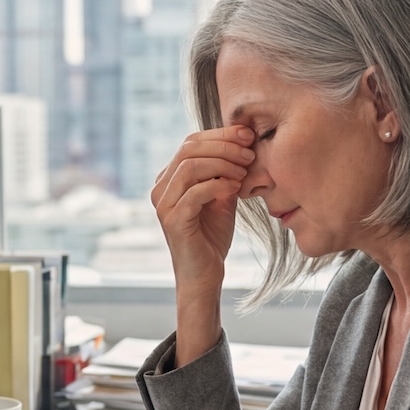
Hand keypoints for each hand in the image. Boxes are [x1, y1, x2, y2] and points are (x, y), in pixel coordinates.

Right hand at [150, 125, 256, 294]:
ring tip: (244, 172)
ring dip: (222, 164)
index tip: (248, 136)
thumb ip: (225, 172)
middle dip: (224, 146)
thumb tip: (242, 142)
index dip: (220, 135)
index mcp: (169, 179)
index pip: (191, 142)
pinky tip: (235, 189)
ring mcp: (164, 204)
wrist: (205, 274)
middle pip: (188, 149)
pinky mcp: (173, 220)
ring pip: (189, 166)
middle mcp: (160, 188)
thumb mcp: (222, 197)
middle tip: (249, 154)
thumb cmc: (212, 236)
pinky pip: (194, 192)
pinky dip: (218, 185)